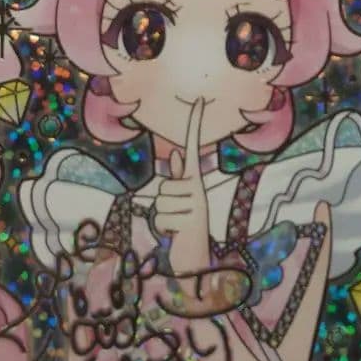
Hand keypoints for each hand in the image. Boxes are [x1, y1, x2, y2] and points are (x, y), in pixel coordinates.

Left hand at [154, 98, 209, 274]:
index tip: (200, 99)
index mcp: (195, 182)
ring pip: (160, 201)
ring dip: (161, 218)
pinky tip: (175, 235)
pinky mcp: (191, 221)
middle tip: (174, 217)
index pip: (193, 148)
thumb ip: (179, 177)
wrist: (196, 261)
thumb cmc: (185, 226)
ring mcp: (196, 205)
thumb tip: (173, 153)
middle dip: (161, 204)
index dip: (194, 125)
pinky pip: (161, 217)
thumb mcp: (182, 200)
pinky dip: (163, 229)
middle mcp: (198, 190)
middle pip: (162, 185)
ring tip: (175, 226)